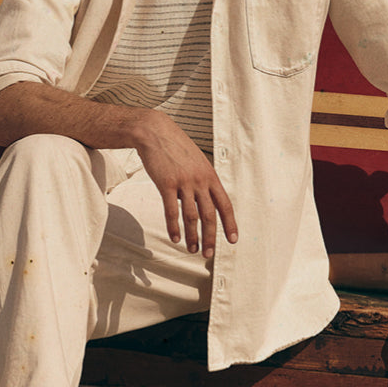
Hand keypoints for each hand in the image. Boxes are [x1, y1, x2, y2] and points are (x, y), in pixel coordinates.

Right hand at [135, 111, 237, 258]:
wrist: (155, 132)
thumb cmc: (175, 148)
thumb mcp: (196, 162)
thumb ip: (202, 181)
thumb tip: (202, 201)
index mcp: (210, 176)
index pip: (225, 205)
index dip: (230, 224)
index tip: (232, 240)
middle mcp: (200, 180)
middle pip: (210, 215)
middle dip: (211, 237)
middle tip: (208, 254)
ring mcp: (184, 182)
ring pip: (191, 216)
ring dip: (192, 236)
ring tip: (192, 249)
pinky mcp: (166, 184)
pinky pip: (172, 211)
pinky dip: (174, 227)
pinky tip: (175, 238)